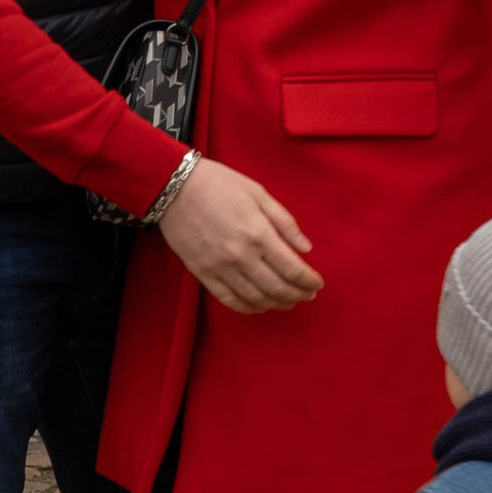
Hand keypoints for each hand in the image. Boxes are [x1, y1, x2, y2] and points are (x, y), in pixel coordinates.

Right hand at [158, 156, 321, 313]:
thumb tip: (306, 248)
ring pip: (256, 297)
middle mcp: (241, 255)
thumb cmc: (219, 184)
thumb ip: (284, 222)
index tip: (317, 283)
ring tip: (289, 302)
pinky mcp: (203, 273)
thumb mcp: (258, 193)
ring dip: (277, 303)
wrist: (174, 187)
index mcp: (258, 232)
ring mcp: (220, 267)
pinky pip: (229, 299)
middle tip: (308, 295)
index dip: (308, 280)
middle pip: (277, 287)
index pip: (292, 268)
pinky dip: (249, 307)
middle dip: (298, 294)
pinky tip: (261, 306)